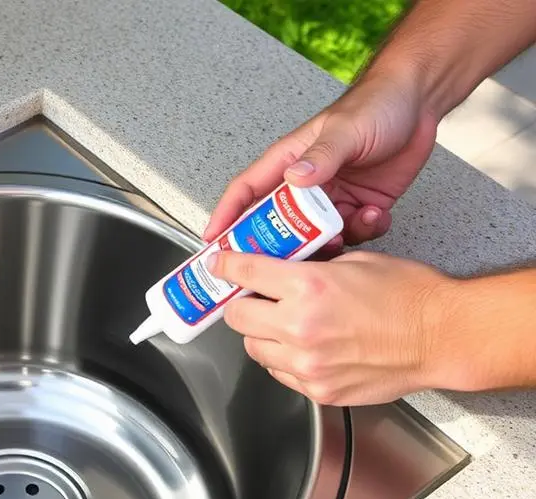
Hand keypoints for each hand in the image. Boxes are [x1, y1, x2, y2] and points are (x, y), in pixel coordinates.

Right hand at [203, 73, 439, 249]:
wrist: (421, 102)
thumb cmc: (376, 103)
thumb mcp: (345, 129)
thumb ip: (321, 156)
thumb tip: (295, 180)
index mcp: (289, 162)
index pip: (246, 192)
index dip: (226, 217)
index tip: (213, 243)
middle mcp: (305, 185)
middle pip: (278, 225)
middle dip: (280, 247)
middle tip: (285, 262)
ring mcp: (332, 199)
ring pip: (316, 237)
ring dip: (330, 243)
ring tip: (345, 233)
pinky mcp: (359, 207)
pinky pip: (353, 234)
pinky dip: (365, 232)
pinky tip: (375, 215)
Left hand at [209, 249, 454, 405]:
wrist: (441, 337)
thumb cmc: (409, 296)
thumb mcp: (354, 262)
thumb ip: (310, 268)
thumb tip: (280, 270)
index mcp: (308, 288)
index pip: (245, 273)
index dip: (225, 266)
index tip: (218, 265)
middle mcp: (301, 328)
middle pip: (238, 317)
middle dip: (241, 304)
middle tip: (253, 297)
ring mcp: (307, 364)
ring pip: (254, 349)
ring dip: (260, 334)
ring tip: (282, 323)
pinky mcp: (318, 390)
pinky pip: (279, 373)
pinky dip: (282, 359)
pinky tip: (302, 347)